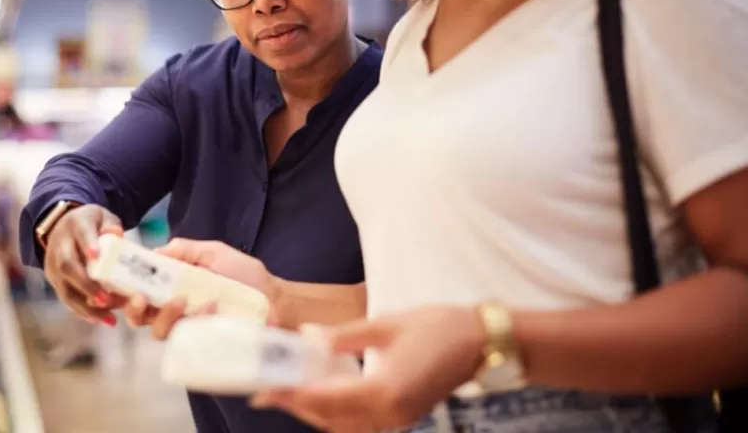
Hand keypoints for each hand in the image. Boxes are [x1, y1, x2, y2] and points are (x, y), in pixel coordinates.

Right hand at [41, 204, 126, 324]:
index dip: (87, 244)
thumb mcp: (103, 217)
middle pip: (67, 266)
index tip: (96, 255)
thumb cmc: (91, 223)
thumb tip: (117, 236)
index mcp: (75, 225)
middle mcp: (60, 245)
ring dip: (86, 306)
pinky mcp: (53, 279)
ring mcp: (53, 264)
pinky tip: (99, 319)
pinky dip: (82, 311)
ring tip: (108, 318)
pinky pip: (66, 297)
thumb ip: (111, 225)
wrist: (63, 225)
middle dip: (86, 285)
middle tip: (106, 300)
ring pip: (64, 288)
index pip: (81, 234)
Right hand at [123, 239, 279, 336]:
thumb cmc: (246, 275)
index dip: (123, 290)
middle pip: (139, 318)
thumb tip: (154, 252)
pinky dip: (198, 319)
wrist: (275, 299)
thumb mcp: (214, 252)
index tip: (118, 281)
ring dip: (164, 315)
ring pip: (159, 332)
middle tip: (141, 297)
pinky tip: (213, 305)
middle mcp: (176, 311)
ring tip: (182, 300)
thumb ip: (184, 249)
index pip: (138, 292)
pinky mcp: (206, 344)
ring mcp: (190, 330)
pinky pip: (190, 339)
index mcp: (173, 288)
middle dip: (133, 309)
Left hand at [251, 305, 487, 432]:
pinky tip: (324, 395)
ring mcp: (398, 418)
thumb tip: (310, 338)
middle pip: (331, 418)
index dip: (291, 395)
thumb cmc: (439, 327)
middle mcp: (389, 413)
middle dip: (297, 406)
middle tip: (266, 393)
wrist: (483, 343)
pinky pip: (361, 423)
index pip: (325, 398)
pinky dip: (337, 414)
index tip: (264, 390)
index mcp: (383, 389)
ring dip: (316, 412)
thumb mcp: (387, 324)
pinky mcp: (404, 416)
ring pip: (345, 425)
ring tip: (290, 393)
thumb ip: (345, 337)